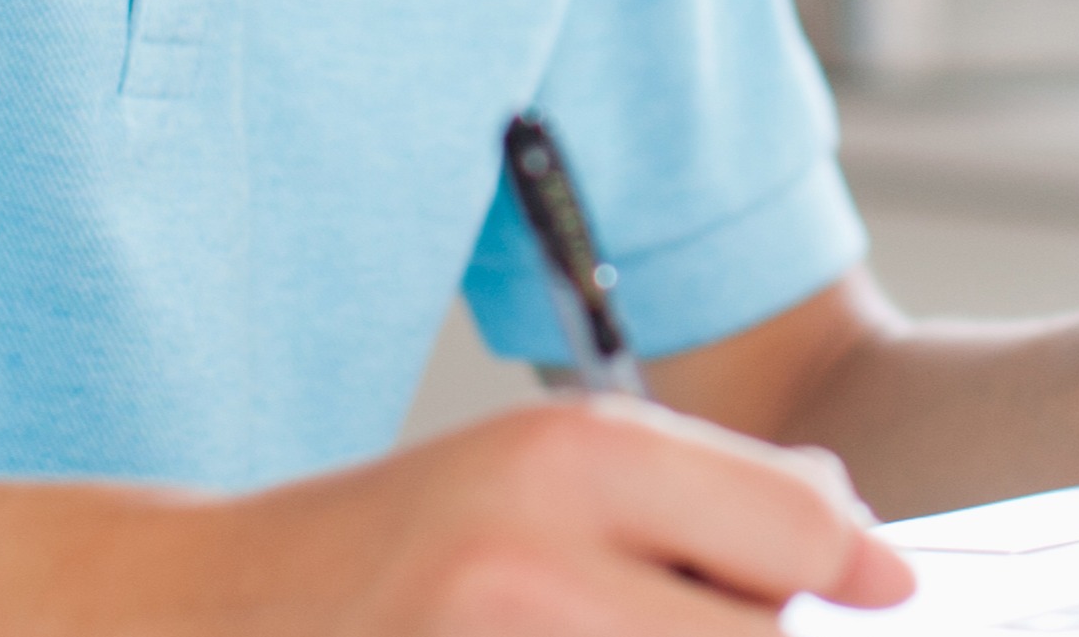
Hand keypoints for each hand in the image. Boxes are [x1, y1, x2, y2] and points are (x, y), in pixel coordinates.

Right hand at [206, 394, 914, 635]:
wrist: (198, 611)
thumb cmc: (394, 547)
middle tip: (704, 611)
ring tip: (614, 628)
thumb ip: (707, 488)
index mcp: (565, 458)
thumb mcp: (540, 469)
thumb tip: (866, 547)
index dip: (856, 572)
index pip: (802, 528)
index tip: (880, 593)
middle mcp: (529, 565)